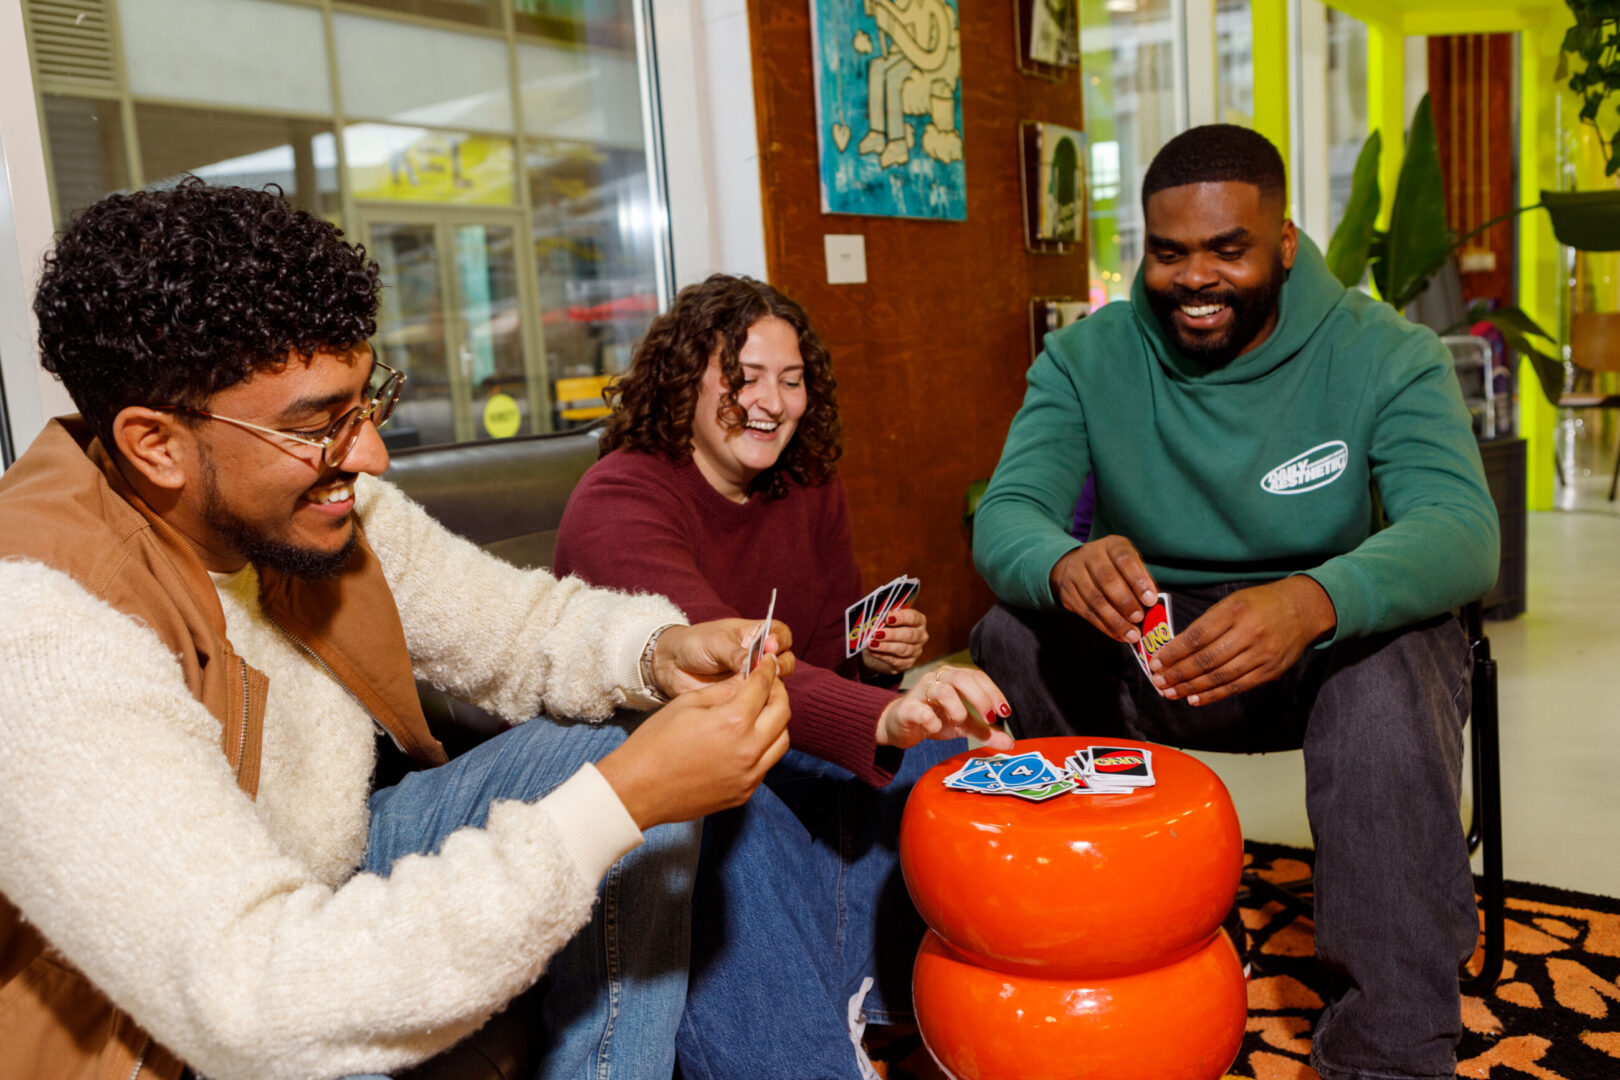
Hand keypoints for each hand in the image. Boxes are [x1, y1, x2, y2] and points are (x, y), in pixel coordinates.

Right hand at [597, 657, 791, 828]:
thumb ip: (723, 690)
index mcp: (733, 722)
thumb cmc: (655, 743)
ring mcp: (748, 776)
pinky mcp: (743, 793)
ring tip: (761, 712)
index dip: (767, 670)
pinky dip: (764, 747)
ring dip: (776, 722)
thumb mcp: (687, 704)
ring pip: (781, 742)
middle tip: (769, 685)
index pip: (763, 687)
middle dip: (778, 693)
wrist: (637, 789)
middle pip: (782, 713)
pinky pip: (766, 765)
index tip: (767, 662)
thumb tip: (746, 679)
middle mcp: (748, 750)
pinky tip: (747, 739)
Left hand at [653, 620, 795, 694]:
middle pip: (785, 659)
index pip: (780, 633)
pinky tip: (747, 698)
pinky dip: (757, 699)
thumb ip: (737, 654)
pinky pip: (759, 698)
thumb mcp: (716, 643)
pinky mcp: (743, 693)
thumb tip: (757, 665)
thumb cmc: (694, 644)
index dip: (780, 640)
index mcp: (755, 633)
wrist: (671, 665)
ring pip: (775, 681)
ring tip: (754, 684)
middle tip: (768, 669)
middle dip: (781, 664)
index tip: (771, 646)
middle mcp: (758, 654)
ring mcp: (752, 675)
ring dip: (771, 683)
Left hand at [860, 607, 928, 675]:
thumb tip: (876, 618)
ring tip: (872, 644)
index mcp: (919, 621)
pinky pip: (896, 661)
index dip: (901, 617)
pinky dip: (883, 656)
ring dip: (886, 646)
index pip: (914, 617)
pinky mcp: (908, 663)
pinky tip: (874, 652)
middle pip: (910, 635)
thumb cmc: (885, 629)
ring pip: (903, 649)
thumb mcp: (885, 621)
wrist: (881, 650)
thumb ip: (884, 618)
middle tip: (877, 633)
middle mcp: (921, 636)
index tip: (888, 618)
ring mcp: (916, 651)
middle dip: (892, 634)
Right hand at [875, 665, 1015, 751]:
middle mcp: (937, 678)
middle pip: (961, 678)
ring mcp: (920, 691)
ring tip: (960, 722)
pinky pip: (921, 711)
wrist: (899, 726)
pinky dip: (933, 722)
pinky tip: (936, 728)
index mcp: (953, 677)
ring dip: (957, 709)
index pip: (977, 676)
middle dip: (980, 698)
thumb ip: (984, 731)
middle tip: (990, 718)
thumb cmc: (932, 719)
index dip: (993, 692)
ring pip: (942, 690)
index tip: (1004, 712)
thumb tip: (1009, 743)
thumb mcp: (962, 725)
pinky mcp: (907, 708)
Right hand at [1049, 536, 1159, 643]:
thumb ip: (1140, 579)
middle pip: (1106, 578)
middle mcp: (1090, 555)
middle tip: (1139, 618)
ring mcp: (1075, 573)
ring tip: (1131, 634)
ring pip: (1094, 599)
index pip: (1124, 559)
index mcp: (1111, 545)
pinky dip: (1104, 626)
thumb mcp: (1128, 563)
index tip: (1150, 599)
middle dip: (1125, 601)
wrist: (1075, 565)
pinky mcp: (1067, 593)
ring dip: (1115, 620)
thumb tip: (1152, 604)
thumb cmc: (1112, 566)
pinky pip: (1086, 612)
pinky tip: (1118, 635)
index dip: (1138, 579)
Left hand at [1149, 577, 1336, 705]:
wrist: (1304, 609)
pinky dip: (1213, 695)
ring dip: (1191, 688)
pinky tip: (1194, 698)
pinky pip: (1236, 687)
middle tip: (1159, 682)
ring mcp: (1262, 654)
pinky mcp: (1270, 671)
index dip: (1173, 653)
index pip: (1197, 636)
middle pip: (1206, 659)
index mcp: (1235, 611)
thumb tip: (1175, 649)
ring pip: (1219, 676)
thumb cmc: (1260, 604)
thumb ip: (1207, 624)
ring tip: (1170, 693)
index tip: (1155, 662)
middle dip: (1178, 674)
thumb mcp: (1232, 602)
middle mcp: (1249, 633)